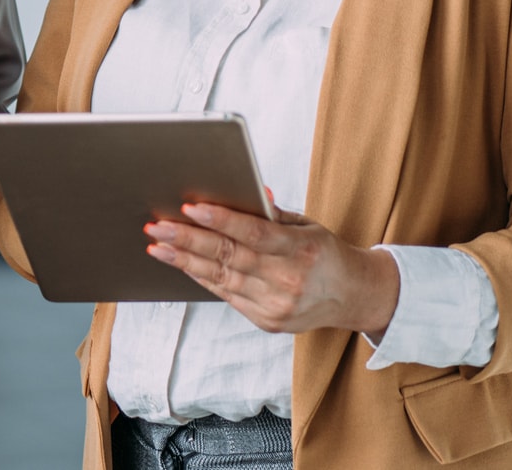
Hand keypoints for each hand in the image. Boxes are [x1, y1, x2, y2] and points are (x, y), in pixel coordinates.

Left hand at [146, 194, 400, 337]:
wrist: (354, 297)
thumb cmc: (325, 253)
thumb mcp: (307, 226)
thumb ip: (272, 214)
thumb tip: (246, 190)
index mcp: (301, 249)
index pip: (254, 234)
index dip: (221, 220)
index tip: (190, 207)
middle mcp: (289, 280)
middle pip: (230, 256)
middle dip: (188, 239)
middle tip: (157, 225)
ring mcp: (277, 305)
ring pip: (222, 278)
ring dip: (185, 260)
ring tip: (158, 245)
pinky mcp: (267, 321)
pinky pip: (226, 295)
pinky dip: (202, 277)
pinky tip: (182, 262)